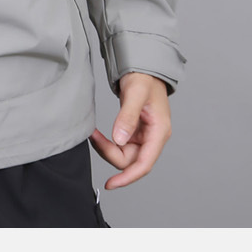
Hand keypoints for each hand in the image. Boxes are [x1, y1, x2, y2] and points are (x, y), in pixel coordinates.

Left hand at [89, 72, 171, 189]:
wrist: (143, 67)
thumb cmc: (144, 77)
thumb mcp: (135, 93)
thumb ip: (127, 117)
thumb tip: (119, 140)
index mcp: (159, 132)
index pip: (144, 164)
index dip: (128, 177)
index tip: (111, 184)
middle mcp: (153, 137)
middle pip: (131, 161)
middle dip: (110, 153)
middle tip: (93, 136)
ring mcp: (144, 136)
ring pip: (124, 155)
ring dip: (107, 148)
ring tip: (94, 133)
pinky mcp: (135, 132)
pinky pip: (121, 145)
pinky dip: (109, 143)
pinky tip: (99, 134)